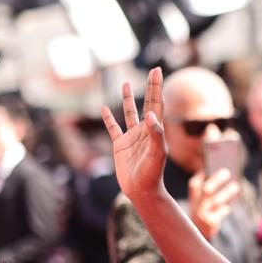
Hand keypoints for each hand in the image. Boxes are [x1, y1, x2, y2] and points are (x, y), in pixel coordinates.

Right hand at [102, 67, 166, 202]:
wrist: (142, 191)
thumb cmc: (153, 174)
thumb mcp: (157, 153)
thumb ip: (156, 134)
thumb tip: (150, 115)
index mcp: (155, 130)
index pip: (157, 103)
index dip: (157, 87)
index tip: (157, 71)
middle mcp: (145, 130)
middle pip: (147, 104)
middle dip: (150, 87)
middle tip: (153, 71)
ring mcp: (132, 137)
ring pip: (129, 113)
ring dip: (127, 99)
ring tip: (126, 84)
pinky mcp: (120, 145)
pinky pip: (113, 128)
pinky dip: (108, 119)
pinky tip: (104, 109)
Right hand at [188, 168, 240, 240]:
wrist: (200, 233)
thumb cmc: (205, 211)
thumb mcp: (203, 201)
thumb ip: (210, 190)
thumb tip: (226, 173)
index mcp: (193, 198)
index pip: (194, 184)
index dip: (201, 176)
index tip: (209, 167)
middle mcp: (196, 205)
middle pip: (206, 190)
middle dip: (216, 180)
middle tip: (227, 172)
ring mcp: (203, 214)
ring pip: (216, 201)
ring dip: (227, 192)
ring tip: (236, 186)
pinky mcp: (211, 222)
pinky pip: (222, 211)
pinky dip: (226, 208)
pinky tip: (228, 206)